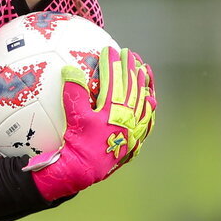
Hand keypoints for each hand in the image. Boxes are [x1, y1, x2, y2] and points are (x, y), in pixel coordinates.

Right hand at [23, 46, 155, 201]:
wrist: (86, 170)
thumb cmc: (77, 143)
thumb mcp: (73, 116)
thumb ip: (73, 92)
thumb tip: (69, 69)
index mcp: (112, 110)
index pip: (114, 81)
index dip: (112, 64)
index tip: (109, 50)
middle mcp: (127, 117)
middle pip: (132, 87)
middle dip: (130, 68)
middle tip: (129, 53)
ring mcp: (133, 128)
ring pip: (143, 101)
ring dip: (143, 83)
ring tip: (144, 69)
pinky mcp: (134, 139)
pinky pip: (147, 120)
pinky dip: (149, 108)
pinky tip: (152, 100)